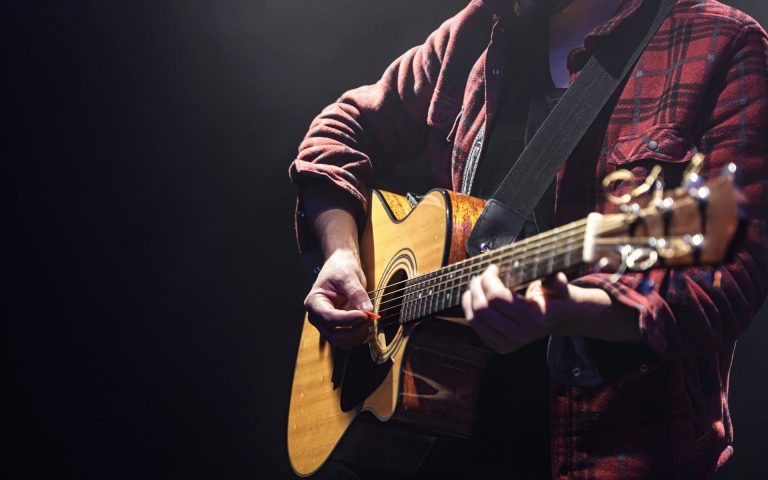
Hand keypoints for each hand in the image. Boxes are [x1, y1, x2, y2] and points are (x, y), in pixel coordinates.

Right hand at [304, 249, 372, 347]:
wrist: (340, 267)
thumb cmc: (340, 269)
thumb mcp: (348, 276)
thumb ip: (356, 293)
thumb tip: (367, 310)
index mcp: (314, 302)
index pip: (329, 317)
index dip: (349, 319)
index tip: (366, 315)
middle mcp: (317, 317)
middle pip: (333, 335)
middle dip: (354, 331)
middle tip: (370, 318)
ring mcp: (326, 324)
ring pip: (340, 342)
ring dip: (357, 335)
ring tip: (369, 319)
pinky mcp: (336, 328)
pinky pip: (346, 340)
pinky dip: (358, 336)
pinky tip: (366, 323)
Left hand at [460, 265, 620, 353]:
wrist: (559, 319)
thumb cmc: (556, 298)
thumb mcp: (561, 288)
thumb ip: (558, 283)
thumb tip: (552, 279)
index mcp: (533, 318)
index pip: (497, 298)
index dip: (489, 279)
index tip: (493, 268)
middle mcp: (520, 334)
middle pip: (482, 308)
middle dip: (477, 286)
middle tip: (483, 275)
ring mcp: (508, 343)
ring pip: (474, 319)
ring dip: (470, 297)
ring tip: (477, 284)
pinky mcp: (500, 346)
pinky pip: (475, 326)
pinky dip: (470, 308)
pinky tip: (476, 296)